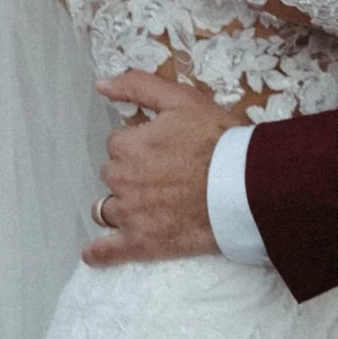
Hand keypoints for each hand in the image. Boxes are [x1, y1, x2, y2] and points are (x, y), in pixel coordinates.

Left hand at [83, 72, 232, 265]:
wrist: (244, 185)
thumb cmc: (218, 140)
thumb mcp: (181, 99)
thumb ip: (137, 86)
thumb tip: (101, 84)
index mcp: (127, 146)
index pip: (118, 144)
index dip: (141, 144)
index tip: (164, 149)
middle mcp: (121, 180)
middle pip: (114, 175)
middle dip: (132, 173)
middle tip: (166, 175)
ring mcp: (129, 215)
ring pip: (107, 209)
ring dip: (120, 206)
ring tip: (145, 206)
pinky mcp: (142, 244)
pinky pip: (109, 252)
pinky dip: (99, 254)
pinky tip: (93, 254)